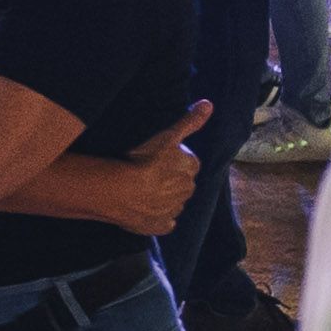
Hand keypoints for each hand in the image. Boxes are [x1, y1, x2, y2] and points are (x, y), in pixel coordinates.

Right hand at [78, 106, 210, 239]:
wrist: (121, 190)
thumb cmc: (144, 159)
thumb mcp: (167, 135)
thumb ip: (189, 121)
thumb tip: (209, 104)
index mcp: (191, 169)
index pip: (187, 162)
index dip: (171, 159)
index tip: (156, 156)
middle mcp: (187, 191)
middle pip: (181, 182)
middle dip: (168, 178)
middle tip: (147, 171)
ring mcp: (173, 210)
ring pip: (172, 201)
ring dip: (162, 196)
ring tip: (141, 188)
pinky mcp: (160, 226)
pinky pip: (164, 222)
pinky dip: (157, 216)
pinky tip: (144, 209)